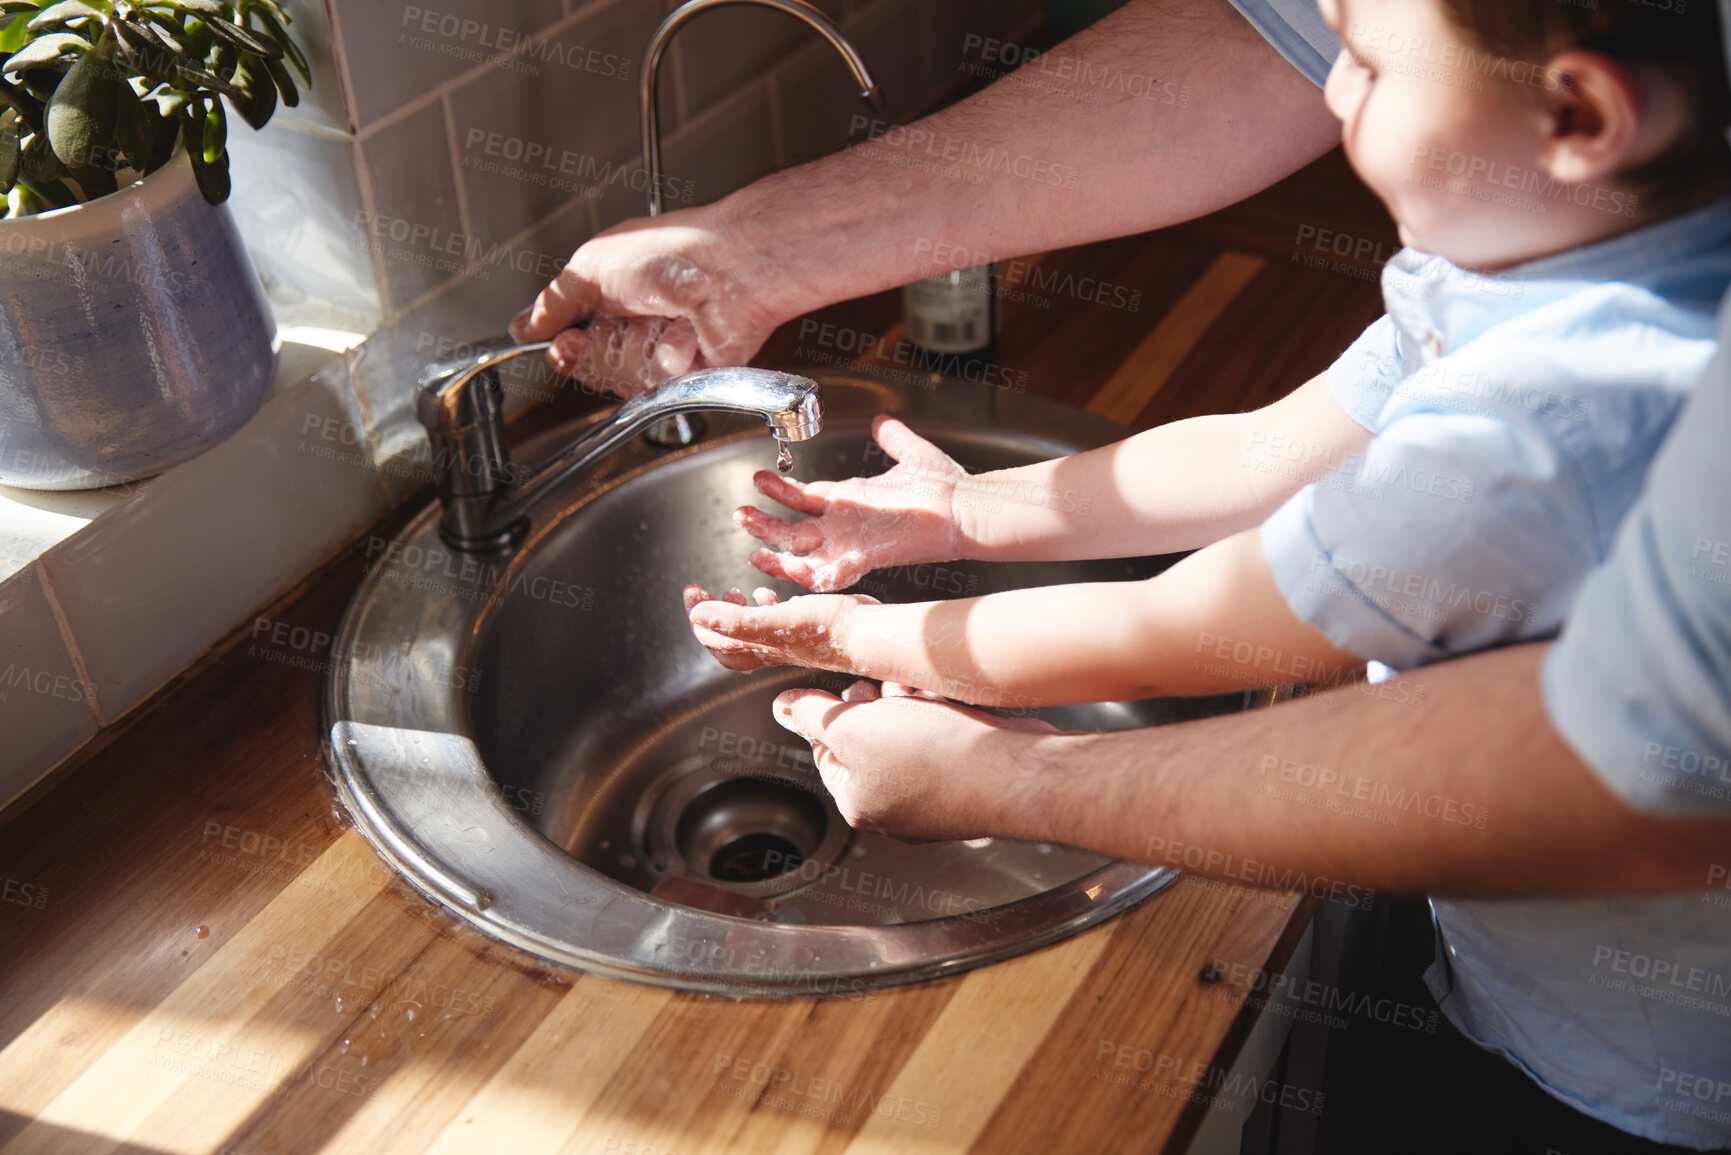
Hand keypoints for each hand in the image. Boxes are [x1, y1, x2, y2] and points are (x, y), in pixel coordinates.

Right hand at [508, 208, 784, 398]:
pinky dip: (669, 358)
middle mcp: (632, 323)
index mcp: (607, 294)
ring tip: (664, 319)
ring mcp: (661, 349)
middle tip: (617, 327)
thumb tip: (522, 324)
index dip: (564, 348)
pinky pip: (659, 386)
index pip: (569, 341)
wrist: (731, 271)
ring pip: (625, 380)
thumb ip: (553, 302)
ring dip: (638, 349)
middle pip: (593, 368)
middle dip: (602, 351)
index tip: (564, 342)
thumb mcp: (591, 268)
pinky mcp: (688, 373)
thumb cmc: (671, 253)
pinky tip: (687, 334)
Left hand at [682, 584, 880, 672]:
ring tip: (733, 592)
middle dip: (710, 616)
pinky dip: (764, 607)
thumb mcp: (775, 622)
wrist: (867, 634)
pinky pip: (775, 621)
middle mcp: (770, 648)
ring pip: (750, 631)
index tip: (692, 591)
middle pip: (727, 640)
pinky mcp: (805, 628)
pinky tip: (768, 593)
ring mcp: (787, 640)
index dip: (697, 617)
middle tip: (701, 592)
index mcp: (758, 649)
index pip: (714, 639)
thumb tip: (697, 616)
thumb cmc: (826, 629)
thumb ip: (736, 621)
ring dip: (735, 612)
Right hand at [738, 414, 968, 592]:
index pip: (805, 498)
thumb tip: (882, 422)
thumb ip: (894, 439)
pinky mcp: (864, 556)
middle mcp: (846, 525)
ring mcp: (853, 543)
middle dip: (764, 522)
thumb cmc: (945, 487)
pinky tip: (785, 568)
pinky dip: (806, 575)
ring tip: (751, 546)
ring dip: (776, 552)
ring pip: (802, 553)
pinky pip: (827, 573)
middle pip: (793, 528)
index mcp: (852, 501)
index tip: (758, 478)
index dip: (780, 491)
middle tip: (739, 513)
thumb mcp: (912, 454)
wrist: (966, 508)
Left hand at [772, 681, 1057, 841]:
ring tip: (914, 691)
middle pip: (868, 746)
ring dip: (905, 708)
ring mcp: (935, 799)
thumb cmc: (933, 755)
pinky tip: (944, 701)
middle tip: (881, 688)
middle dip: (872, 707)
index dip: (831, 713)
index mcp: (860, 805)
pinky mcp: (968, 782)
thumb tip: (783, 708)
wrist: (1011, 772)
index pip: (826, 753)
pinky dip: (939, 717)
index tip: (847, 689)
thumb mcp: (852, 725)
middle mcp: (896, 810)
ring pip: (906, 740)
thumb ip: (812, 714)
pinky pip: (942, 742)